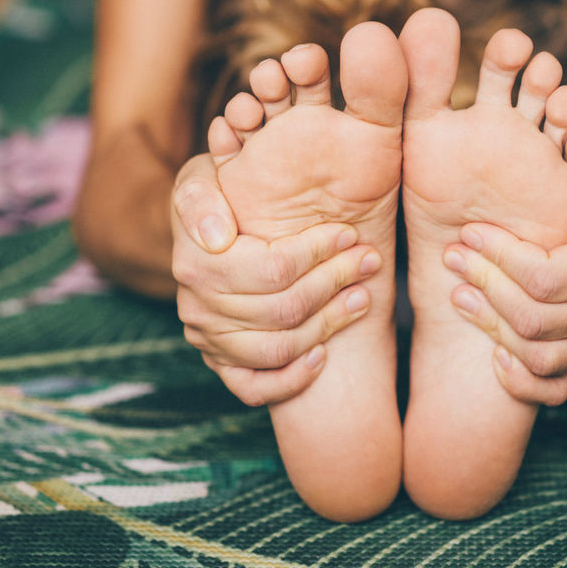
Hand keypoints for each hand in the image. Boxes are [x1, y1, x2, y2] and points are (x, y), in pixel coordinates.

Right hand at [171, 154, 382, 406]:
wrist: (201, 227)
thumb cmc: (214, 192)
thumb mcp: (201, 178)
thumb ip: (203, 199)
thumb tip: (217, 237)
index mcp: (197, 264)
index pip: (274, 269)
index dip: (319, 253)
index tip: (350, 234)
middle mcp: (198, 308)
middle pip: (284, 309)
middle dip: (335, 282)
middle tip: (370, 260)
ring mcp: (208, 340)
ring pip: (279, 348)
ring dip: (329, 325)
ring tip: (362, 297)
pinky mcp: (220, 362)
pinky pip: (254, 388)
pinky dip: (292, 379)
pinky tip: (323, 354)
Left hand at [442, 160, 566, 405]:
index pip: (548, 279)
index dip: (501, 258)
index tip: (468, 233)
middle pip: (537, 318)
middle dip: (486, 285)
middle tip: (453, 257)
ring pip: (540, 354)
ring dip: (491, 325)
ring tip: (459, 294)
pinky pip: (556, 390)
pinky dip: (521, 380)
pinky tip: (493, 355)